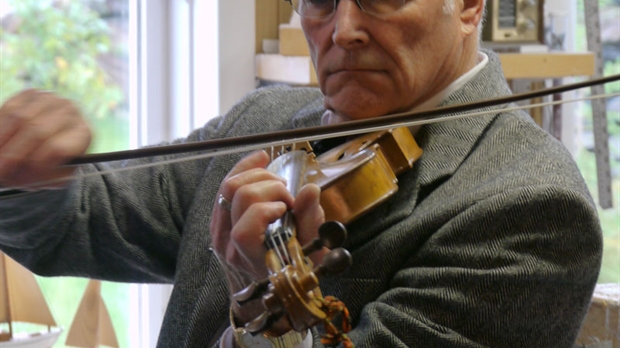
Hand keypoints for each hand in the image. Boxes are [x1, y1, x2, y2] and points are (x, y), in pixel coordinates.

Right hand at [0, 89, 91, 189]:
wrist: (50, 142)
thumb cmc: (53, 164)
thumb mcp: (52, 176)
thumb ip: (38, 175)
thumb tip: (9, 172)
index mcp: (83, 134)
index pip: (57, 148)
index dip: (33, 164)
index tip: (17, 178)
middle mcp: (70, 112)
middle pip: (36, 132)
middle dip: (12, 154)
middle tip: (0, 172)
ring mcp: (51, 99)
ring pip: (19, 118)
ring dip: (3, 141)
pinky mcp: (31, 93)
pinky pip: (8, 107)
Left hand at [210, 150, 325, 328]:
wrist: (266, 285)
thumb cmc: (291, 268)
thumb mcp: (310, 251)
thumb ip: (310, 220)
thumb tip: (310, 190)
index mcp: (251, 258)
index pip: (245, 231)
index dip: (266, 211)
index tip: (287, 208)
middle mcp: (229, 245)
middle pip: (239, 197)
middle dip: (270, 185)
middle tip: (287, 194)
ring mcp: (219, 231)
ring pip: (228, 187)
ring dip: (257, 175)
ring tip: (277, 182)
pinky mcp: (217, 219)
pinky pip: (225, 187)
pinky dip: (244, 170)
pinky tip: (261, 162)